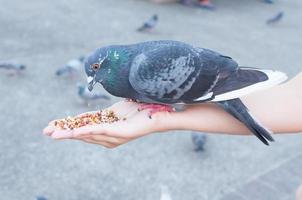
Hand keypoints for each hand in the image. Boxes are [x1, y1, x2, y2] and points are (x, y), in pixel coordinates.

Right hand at [43, 101, 172, 147]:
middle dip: (64, 132)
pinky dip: (86, 132)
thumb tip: (98, 101)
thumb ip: (107, 110)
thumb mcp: (119, 107)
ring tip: (54, 133)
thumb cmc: (142, 108)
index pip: (83, 125)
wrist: (161, 113)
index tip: (52, 125)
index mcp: (107, 126)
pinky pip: (100, 131)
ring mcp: (115, 136)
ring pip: (88, 134)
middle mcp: (109, 135)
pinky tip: (73, 132)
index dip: (68, 125)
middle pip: (82, 133)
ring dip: (69, 133)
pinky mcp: (121, 134)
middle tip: (46, 131)